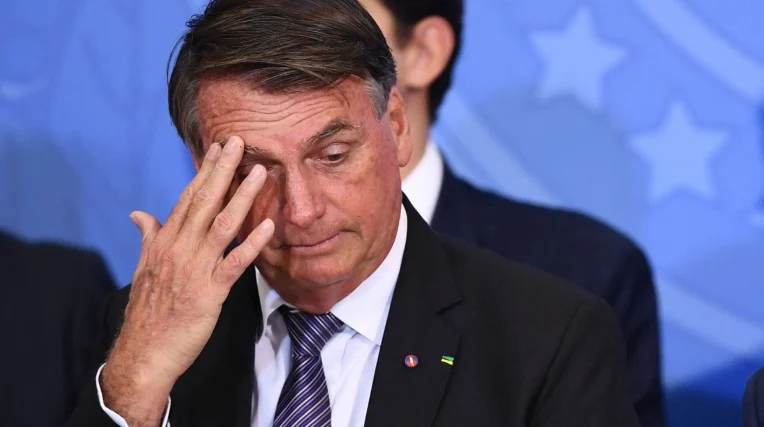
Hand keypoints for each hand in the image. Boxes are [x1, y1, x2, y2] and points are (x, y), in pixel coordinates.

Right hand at [101, 136, 273, 425]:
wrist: (144, 351)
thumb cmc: (148, 311)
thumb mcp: (144, 268)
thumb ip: (148, 237)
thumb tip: (138, 214)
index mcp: (165, 242)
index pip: (187, 198)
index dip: (204, 171)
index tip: (217, 147)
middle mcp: (179, 248)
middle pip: (203, 202)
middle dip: (222, 171)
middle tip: (238, 142)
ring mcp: (194, 268)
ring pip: (221, 224)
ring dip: (241, 197)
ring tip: (259, 172)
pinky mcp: (209, 291)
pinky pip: (234, 263)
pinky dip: (251, 244)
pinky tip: (268, 226)